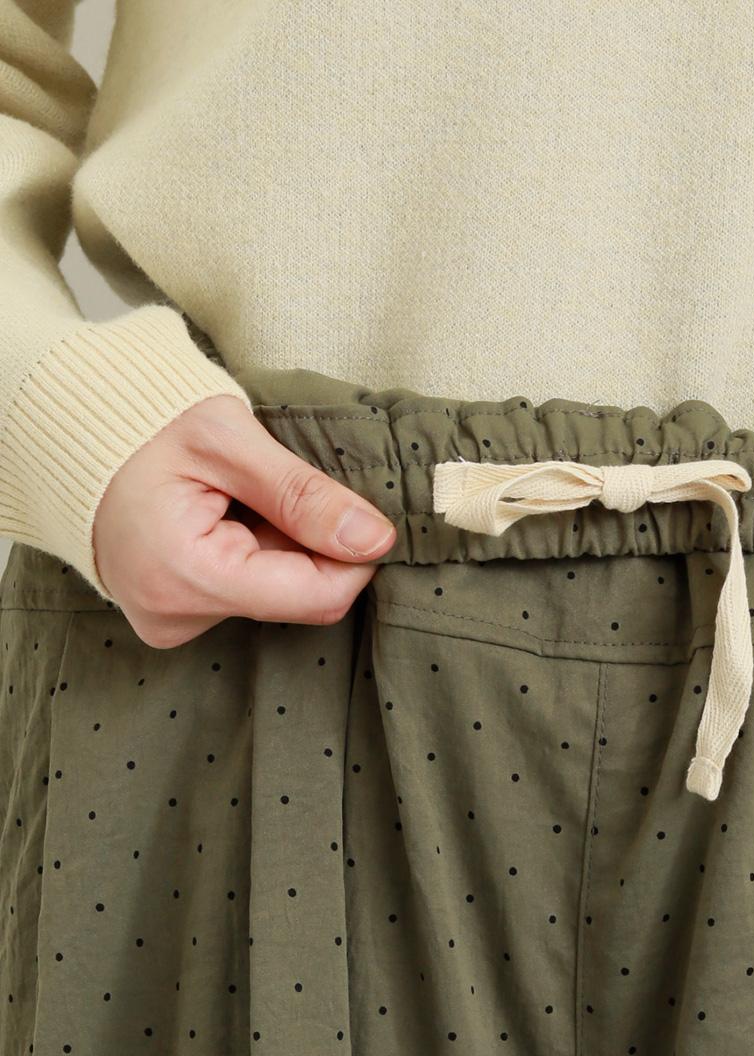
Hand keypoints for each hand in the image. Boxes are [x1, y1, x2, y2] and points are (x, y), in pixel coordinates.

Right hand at [93, 393, 396, 647]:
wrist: (63, 428)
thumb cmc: (137, 422)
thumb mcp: (228, 440)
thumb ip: (304, 494)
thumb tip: (375, 538)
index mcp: (188, 576)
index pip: (318, 596)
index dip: (354, 556)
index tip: (356, 510)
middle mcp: (176, 616)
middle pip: (297, 597)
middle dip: (308, 544)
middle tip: (272, 489)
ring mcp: (170, 622)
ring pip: (274, 595)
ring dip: (278, 546)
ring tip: (234, 498)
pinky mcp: (173, 616)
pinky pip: (244, 593)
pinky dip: (251, 554)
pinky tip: (222, 517)